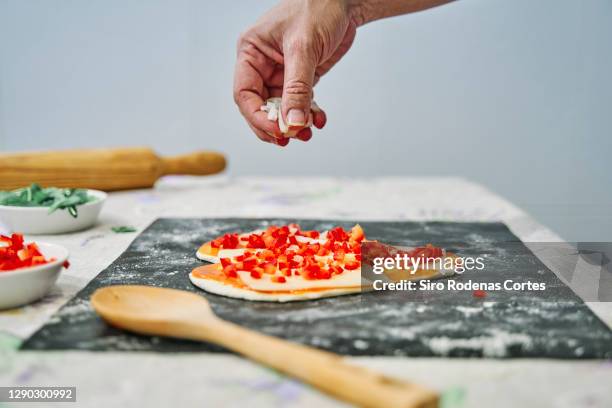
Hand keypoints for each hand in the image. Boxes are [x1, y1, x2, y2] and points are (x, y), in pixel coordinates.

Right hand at [233, 0, 356, 145]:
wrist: (345, 0)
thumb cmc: (317, 8)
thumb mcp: (304, 49)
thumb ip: (297, 89)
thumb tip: (291, 122)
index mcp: (251, 52)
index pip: (245, 94)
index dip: (258, 117)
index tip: (277, 131)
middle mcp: (263, 64)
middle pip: (260, 106)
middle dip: (275, 125)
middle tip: (291, 137)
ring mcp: (282, 72)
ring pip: (281, 109)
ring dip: (294, 123)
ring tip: (308, 132)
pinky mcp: (301, 78)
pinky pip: (299, 104)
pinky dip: (308, 114)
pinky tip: (319, 119)